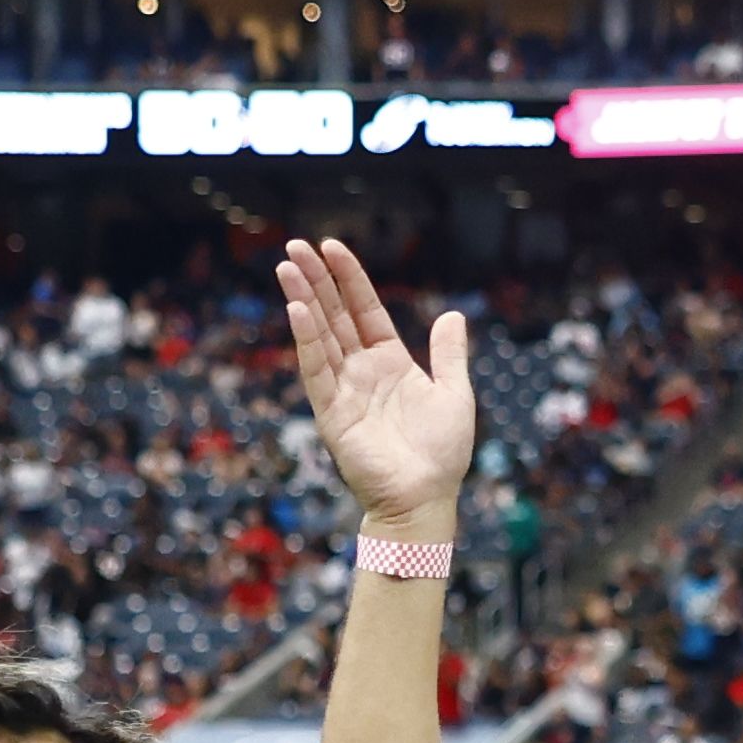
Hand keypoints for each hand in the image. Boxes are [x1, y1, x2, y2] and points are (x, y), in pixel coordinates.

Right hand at [278, 236, 475, 534]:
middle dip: (316, 279)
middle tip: (295, 245)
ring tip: (287, 266)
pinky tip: (297, 309)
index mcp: (390, 361)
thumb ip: (449, 354)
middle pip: (334, 315)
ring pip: (320, 334)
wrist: (426, 497)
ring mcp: (344, 388)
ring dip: (303, 299)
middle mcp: (362, 370)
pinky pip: (316, 369)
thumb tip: (453, 314)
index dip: (349, 278)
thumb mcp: (454, 393)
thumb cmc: (442, 453)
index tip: (332, 247)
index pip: (364, 309)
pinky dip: (306, 339)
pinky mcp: (331, 412)